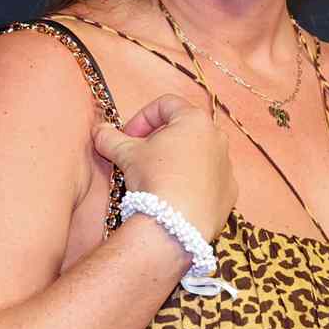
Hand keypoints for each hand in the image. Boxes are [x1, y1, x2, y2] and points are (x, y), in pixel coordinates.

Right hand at [92, 94, 236, 242]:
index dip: (141, 118)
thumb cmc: (154, 179)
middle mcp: (217, 138)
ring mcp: (226, 165)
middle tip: (140, 157)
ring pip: (198, 154)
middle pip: (184, 129)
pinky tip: (176, 196)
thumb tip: (99, 131)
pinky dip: (192, 182)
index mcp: (195, 120)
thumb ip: (110, 138)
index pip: (165, 104)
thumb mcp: (126, 155)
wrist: (177, 224)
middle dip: (159, 139)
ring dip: (177, 160)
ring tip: (158, 179)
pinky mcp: (230, 191)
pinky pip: (209, 179)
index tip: (128, 137)